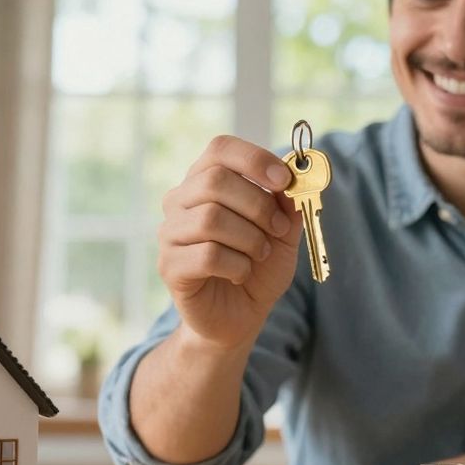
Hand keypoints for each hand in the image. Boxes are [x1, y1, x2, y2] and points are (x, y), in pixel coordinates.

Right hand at [157, 135, 301, 351]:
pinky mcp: (169, 266)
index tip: (284, 180)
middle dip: (258, 205)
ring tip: (259, 254)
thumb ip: (287, 203)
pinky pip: (207, 255)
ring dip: (250, 239)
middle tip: (278, 228)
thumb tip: (294, 177)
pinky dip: (237, 266)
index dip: (254, 159)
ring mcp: (170, 232)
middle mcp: (180, 200)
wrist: (239, 315)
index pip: (220, 148)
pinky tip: (239, 274)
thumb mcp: (283, 232)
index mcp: (206, 180)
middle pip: (214, 181)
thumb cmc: (258, 267)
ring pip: (210, 219)